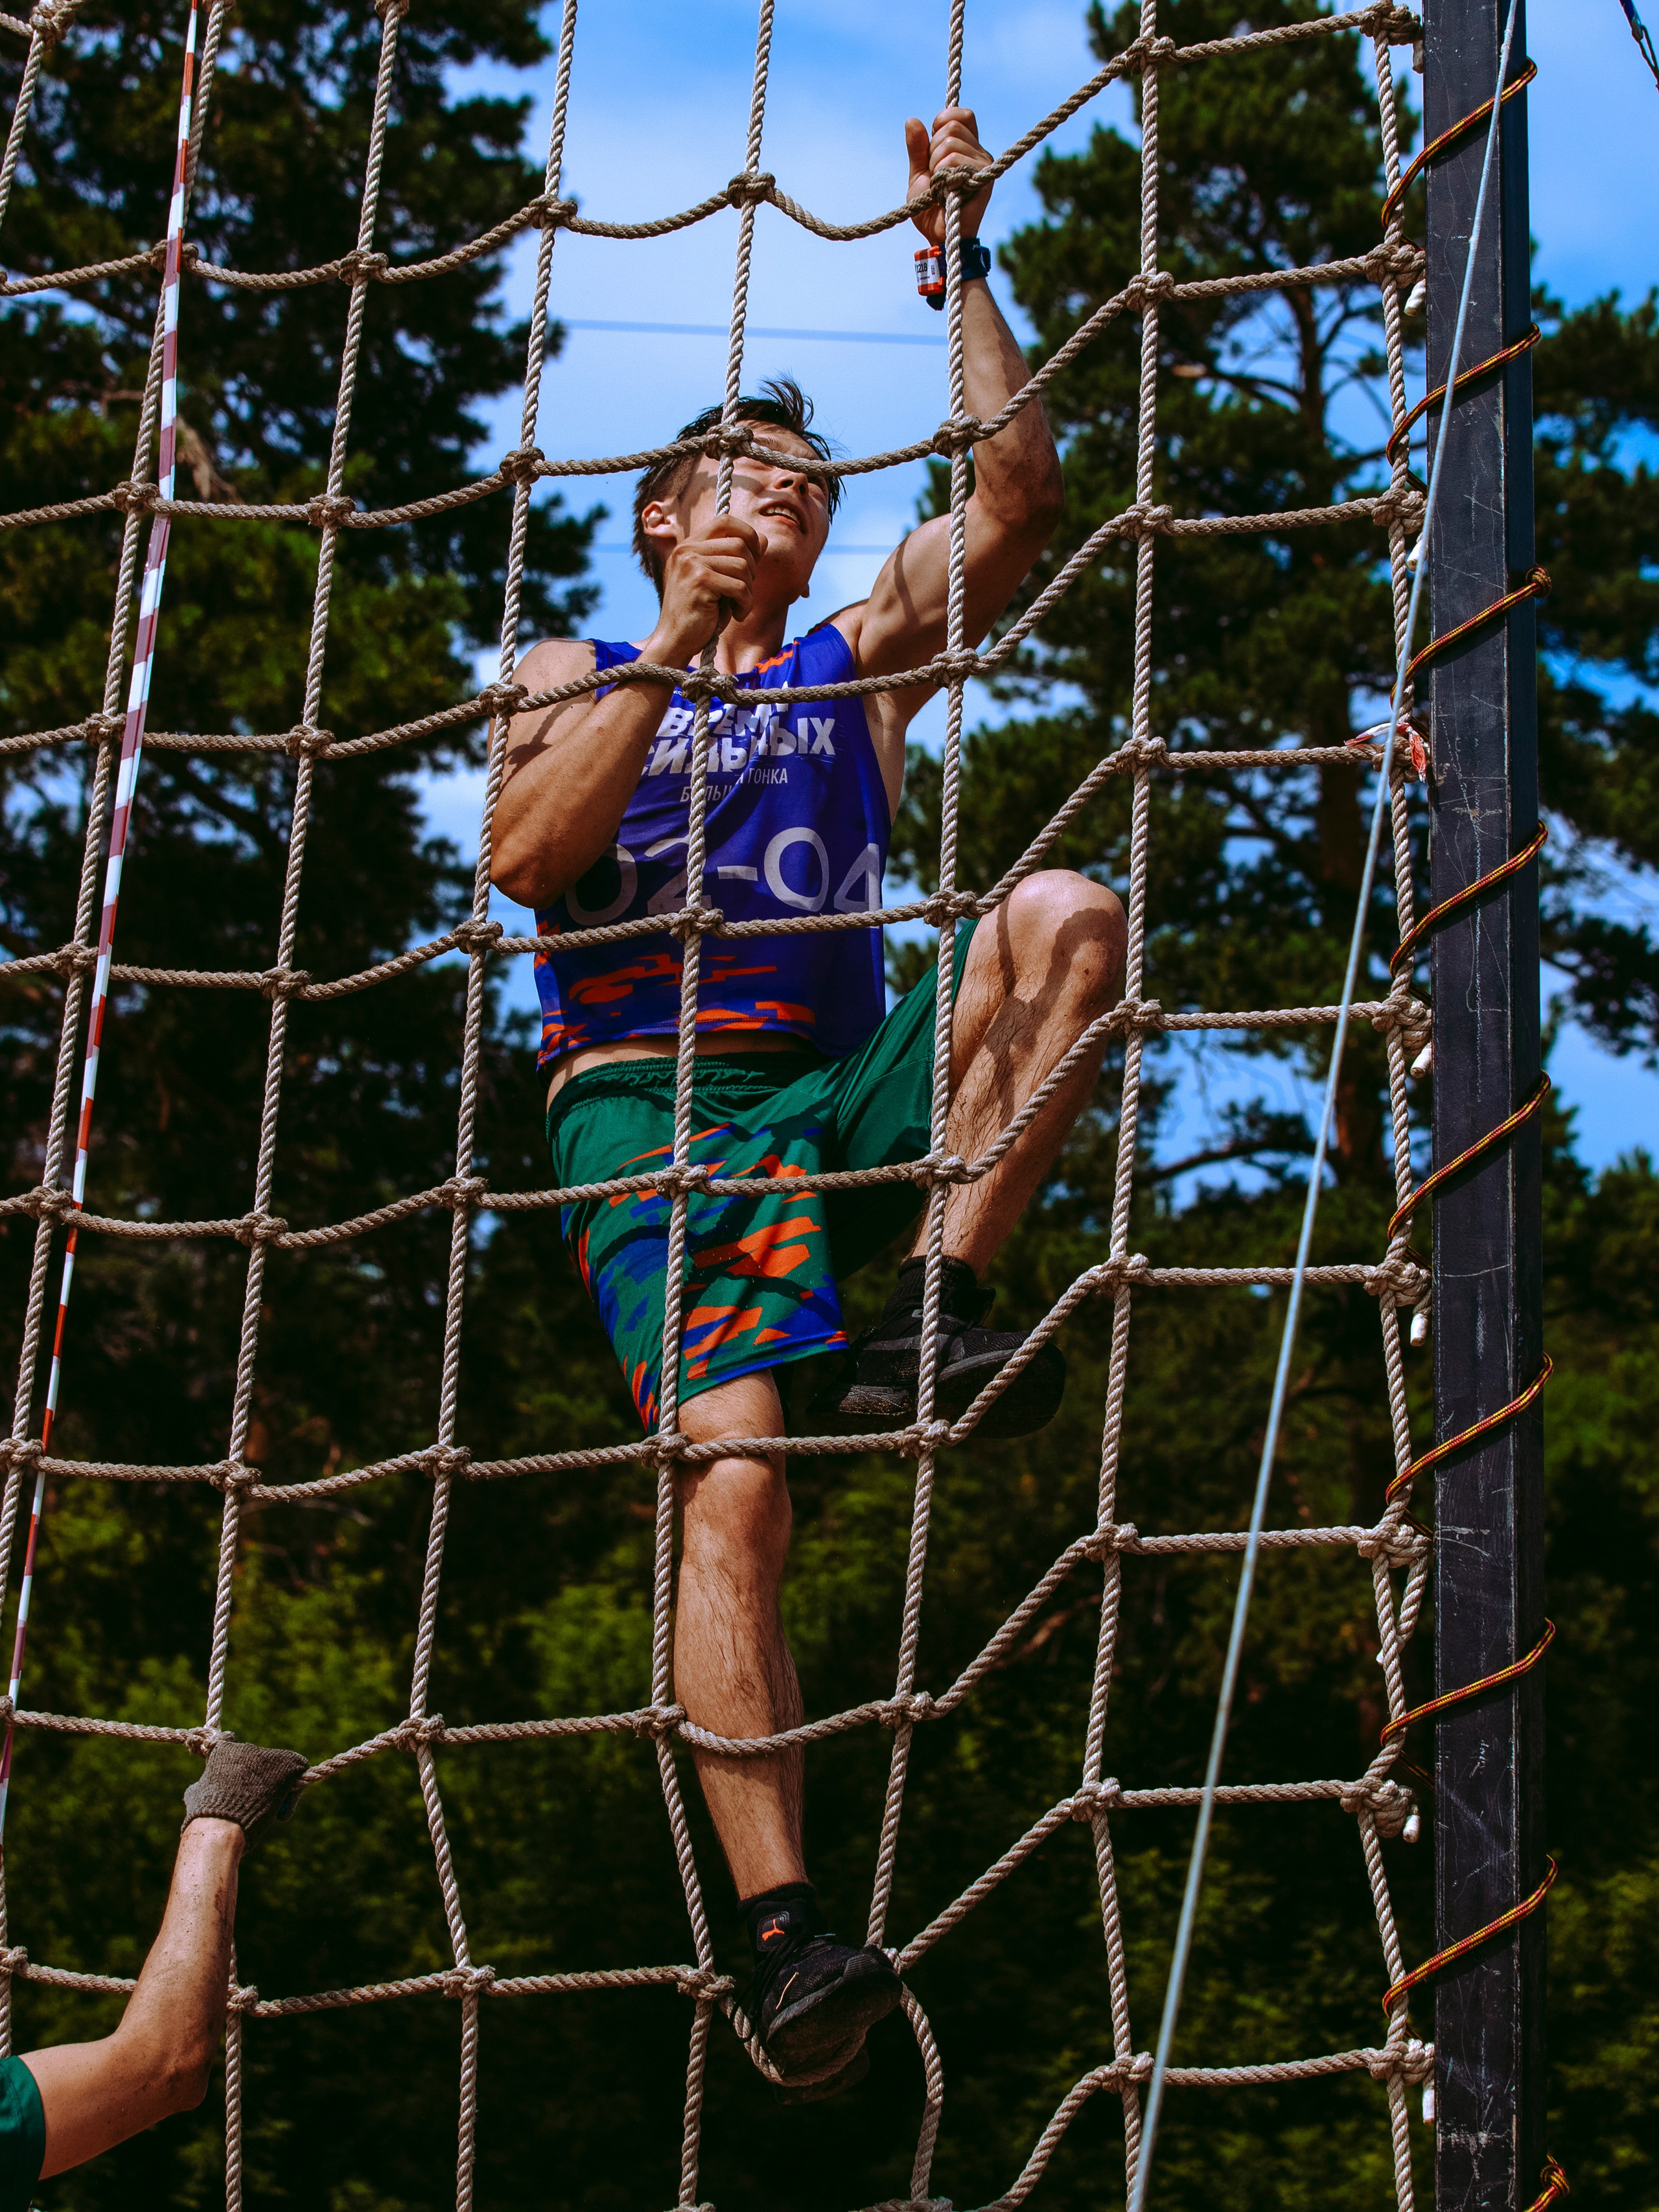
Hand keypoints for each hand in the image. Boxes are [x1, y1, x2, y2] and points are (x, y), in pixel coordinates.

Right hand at [647, 515, 760, 662]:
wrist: (675, 640)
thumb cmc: (699, 613)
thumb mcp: (719, 581)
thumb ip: (737, 559)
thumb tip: (764, 539)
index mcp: (689, 545)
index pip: (725, 520)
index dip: (748, 534)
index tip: (754, 558)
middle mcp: (687, 550)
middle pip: (739, 544)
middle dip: (752, 569)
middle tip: (744, 591)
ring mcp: (691, 564)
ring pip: (743, 566)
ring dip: (749, 590)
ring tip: (738, 606)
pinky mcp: (699, 583)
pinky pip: (740, 587)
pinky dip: (745, 604)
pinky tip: (737, 615)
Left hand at [905, 106, 992, 250]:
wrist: (938, 236)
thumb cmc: (930, 209)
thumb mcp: (919, 174)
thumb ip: (916, 148)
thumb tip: (911, 120)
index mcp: (968, 148)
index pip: (961, 115)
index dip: (943, 120)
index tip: (932, 143)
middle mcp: (980, 153)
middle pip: (951, 126)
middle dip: (933, 150)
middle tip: (936, 177)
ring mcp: (984, 166)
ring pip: (950, 144)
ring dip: (936, 168)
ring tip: (941, 188)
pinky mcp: (982, 179)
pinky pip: (954, 161)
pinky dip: (942, 177)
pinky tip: (946, 194)